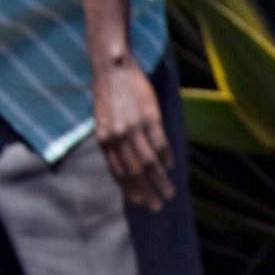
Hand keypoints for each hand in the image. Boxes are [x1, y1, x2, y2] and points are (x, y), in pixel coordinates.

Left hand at [93, 59, 175, 210]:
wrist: (112, 68)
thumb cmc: (108, 95)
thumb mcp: (103, 121)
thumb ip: (112, 142)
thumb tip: (125, 164)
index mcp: (104, 139)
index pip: (118, 172)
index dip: (130, 189)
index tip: (141, 202)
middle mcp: (117, 136)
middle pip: (134, 172)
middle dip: (146, 192)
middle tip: (157, 206)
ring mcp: (134, 127)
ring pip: (149, 162)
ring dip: (160, 181)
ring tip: (170, 193)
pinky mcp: (149, 117)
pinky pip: (160, 144)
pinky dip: (166, 158)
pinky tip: (171, 167)